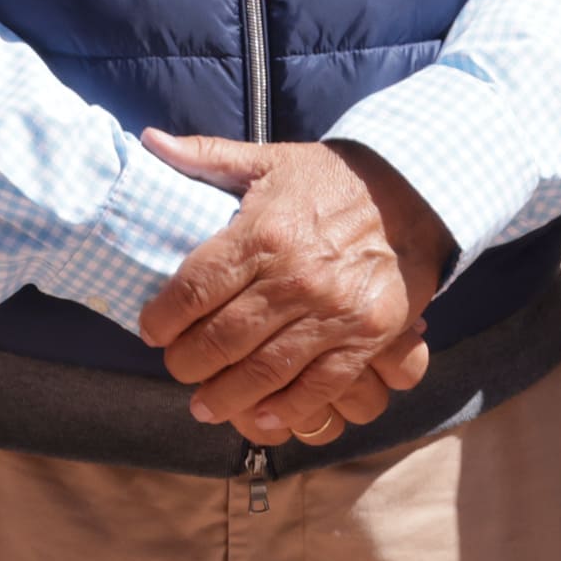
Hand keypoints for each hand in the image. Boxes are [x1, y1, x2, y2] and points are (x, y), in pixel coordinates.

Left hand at [135, 134, 452, 445]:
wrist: (410, 193)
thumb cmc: (327, 179)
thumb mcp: (267, 159)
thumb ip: (205, 156)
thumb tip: (150, 142)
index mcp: (263, 233)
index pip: (194, 290)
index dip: (162, 319)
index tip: (152, 331)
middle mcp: (294, 277)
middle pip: (221, 338)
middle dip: (187, 363)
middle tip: (177, 368)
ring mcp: (332, 312)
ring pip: (263, 371)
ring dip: (226, 397)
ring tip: (205, 405)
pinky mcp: (365, 337)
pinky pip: (318, 387)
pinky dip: (286, 410)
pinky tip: (260, 418)